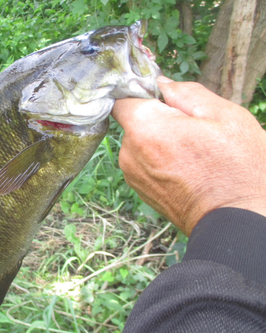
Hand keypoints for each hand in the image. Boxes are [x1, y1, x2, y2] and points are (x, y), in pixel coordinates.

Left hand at [113, 77, 265, 235]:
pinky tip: (186, 168)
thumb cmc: (236, 167)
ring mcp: (132, 174)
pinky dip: (159, 159)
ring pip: (139, 142)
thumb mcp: (223, 115)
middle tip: (192, 129)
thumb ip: (185, 93)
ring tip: (192, 152)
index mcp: (145, 129)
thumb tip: (160, 84)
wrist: (236, 220)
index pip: (123, 98)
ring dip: (159, 140)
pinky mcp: (139, 190)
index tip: (162, 95)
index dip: (141, 91)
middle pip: (134, 121)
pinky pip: (143, 162)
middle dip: (157, 118)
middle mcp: (129, 153)